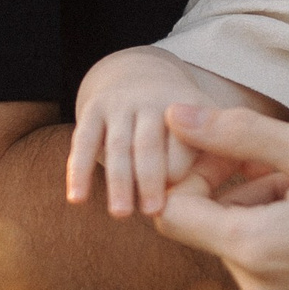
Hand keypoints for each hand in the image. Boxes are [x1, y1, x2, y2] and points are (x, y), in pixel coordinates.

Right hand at [67, 63, 203, 217]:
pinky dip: (79, 170)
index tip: (186, 199)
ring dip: (119, 181)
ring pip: (118, 145)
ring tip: (121, 214)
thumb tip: (206, 201)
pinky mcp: (94, 109)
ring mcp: (121, 103)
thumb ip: (211, 155)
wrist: (141, 75)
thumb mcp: (205, 124)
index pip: (184, 140)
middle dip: (150, 177)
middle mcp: (153, 100)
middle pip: (149, 143)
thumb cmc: (184, 122)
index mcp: (188, 105)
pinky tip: (77, 199)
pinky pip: (84, 141)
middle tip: (153, 212)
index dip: (182, 168)